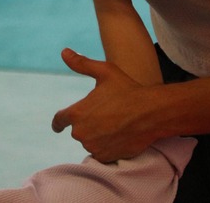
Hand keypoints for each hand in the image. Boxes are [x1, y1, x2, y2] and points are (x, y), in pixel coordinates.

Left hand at [50, 48, 155, 162]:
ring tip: (115, 124)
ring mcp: (94, 147)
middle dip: (87, 124)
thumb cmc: (128, 89)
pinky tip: (118, 135)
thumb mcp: (105, 72)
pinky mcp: (106, 157)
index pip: (59, 120)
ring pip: (90, 142)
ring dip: (97, 136)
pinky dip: (106, 146)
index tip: (57, 126)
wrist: (152, 113)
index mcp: (77, 113)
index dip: (58, 122)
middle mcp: (82, 133)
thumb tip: (64, 52)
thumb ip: (82, 64)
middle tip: (105, 115)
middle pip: (78, 130)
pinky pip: (101, 153)